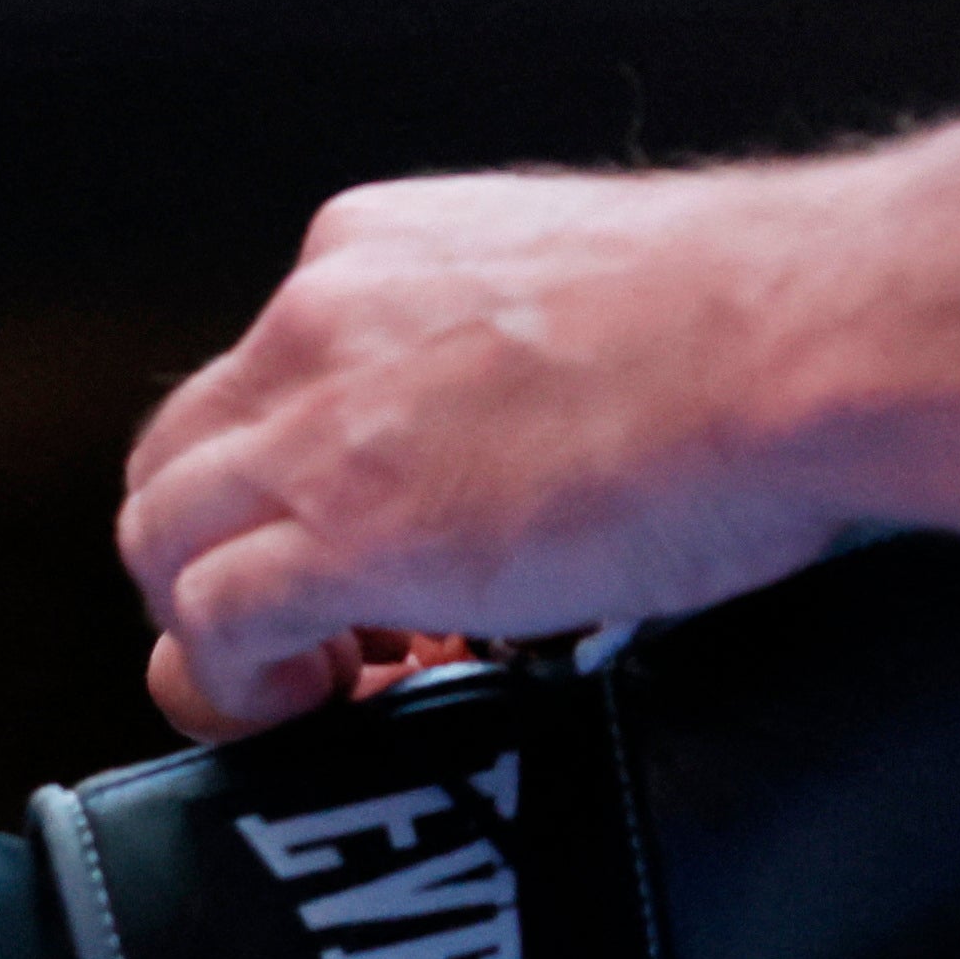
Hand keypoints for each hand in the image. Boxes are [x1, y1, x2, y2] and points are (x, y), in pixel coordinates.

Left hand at [119, 165, 855, 734]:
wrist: (799, 336)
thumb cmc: (755, 321)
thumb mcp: (583, 296)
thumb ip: (514, 352)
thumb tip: (541, 435)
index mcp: (378, 251)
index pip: (263, 372)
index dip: (286, 483)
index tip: (353, 552)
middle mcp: (323, 317)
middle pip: (178, 453)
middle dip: (212, 553)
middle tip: (300, 631)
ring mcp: (323, 424)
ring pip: (161, 536)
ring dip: (212, 627)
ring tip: (302, 684)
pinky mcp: (349, 529)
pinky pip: (214, 620)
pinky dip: (239, 681)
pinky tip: (311, 707)